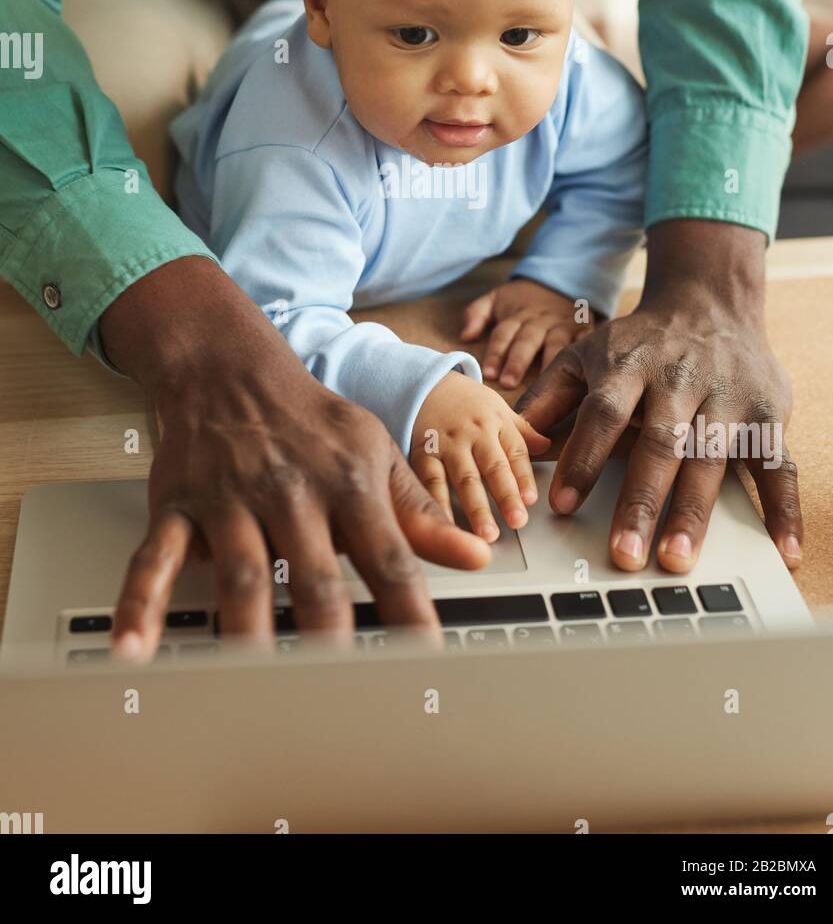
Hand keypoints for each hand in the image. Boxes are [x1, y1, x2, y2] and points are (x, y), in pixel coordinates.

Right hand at [99, 257, 490, 660]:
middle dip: (328, 632)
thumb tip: (476, 556)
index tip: (425, 659)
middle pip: (314, 574)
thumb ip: (419, 513)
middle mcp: (291, 491)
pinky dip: (141, 604)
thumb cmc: (310, 419)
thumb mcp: (374, 453)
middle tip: (340, 690)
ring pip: (242, 572)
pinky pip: (154, 559)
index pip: (388, 557)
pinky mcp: (178, 504)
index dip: (409, 610)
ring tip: (252, 682)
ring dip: (247, 628)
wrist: (229, 366)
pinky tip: (133, 649)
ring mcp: (231, 498)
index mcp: (348, 482)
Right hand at [409, 371, 549, 540]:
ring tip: (487, 534)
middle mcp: (473, 433)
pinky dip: (438, 504)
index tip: (530, 500)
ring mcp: (447, 444)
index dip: (524, 477)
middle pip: (493, 467)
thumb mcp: (497, 409)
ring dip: (476, 507)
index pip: (515, 452)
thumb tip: (548, 446)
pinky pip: (431, 481)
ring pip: (464, 478)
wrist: (423, 385)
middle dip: (506, 496)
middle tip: (517, 522)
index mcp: (496, 422)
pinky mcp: (422, 453)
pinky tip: (447, 526)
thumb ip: (521, 432)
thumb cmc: (466, 403)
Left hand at [460, 277, 592, 387]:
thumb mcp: (497, 298)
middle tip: (508, 382)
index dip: (496, 352)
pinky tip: (579, 373)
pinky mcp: (584, 330)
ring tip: (542, 384)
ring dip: (547, 364)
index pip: (503, 334)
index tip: (488, 373)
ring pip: (555, 344)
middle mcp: (540, 321)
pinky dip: (581, 354)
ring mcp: (563, 325)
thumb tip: (465, 336)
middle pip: (527, 340)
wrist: (561, 279)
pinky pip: (583, 343)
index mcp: (518, 315)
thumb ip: (477, 313)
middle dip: (517, 361)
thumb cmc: (523, 298)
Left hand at [515, 221, 802, 573]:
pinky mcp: (768, 414)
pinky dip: (784, 508)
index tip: (563, 506)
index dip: (582, 457)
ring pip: (712, 459)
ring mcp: (728, 398)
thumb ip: (548, 393)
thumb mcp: (588, 353)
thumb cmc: (642, 340)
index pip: (603, 414)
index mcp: (631, 365)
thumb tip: (512, 435)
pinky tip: (785, 549)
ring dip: (695, 511)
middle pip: (659, 443)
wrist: (711, 299)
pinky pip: (779, 464)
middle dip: (641, 500)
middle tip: (624, 554)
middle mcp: (681, 381)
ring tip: (677, 559)